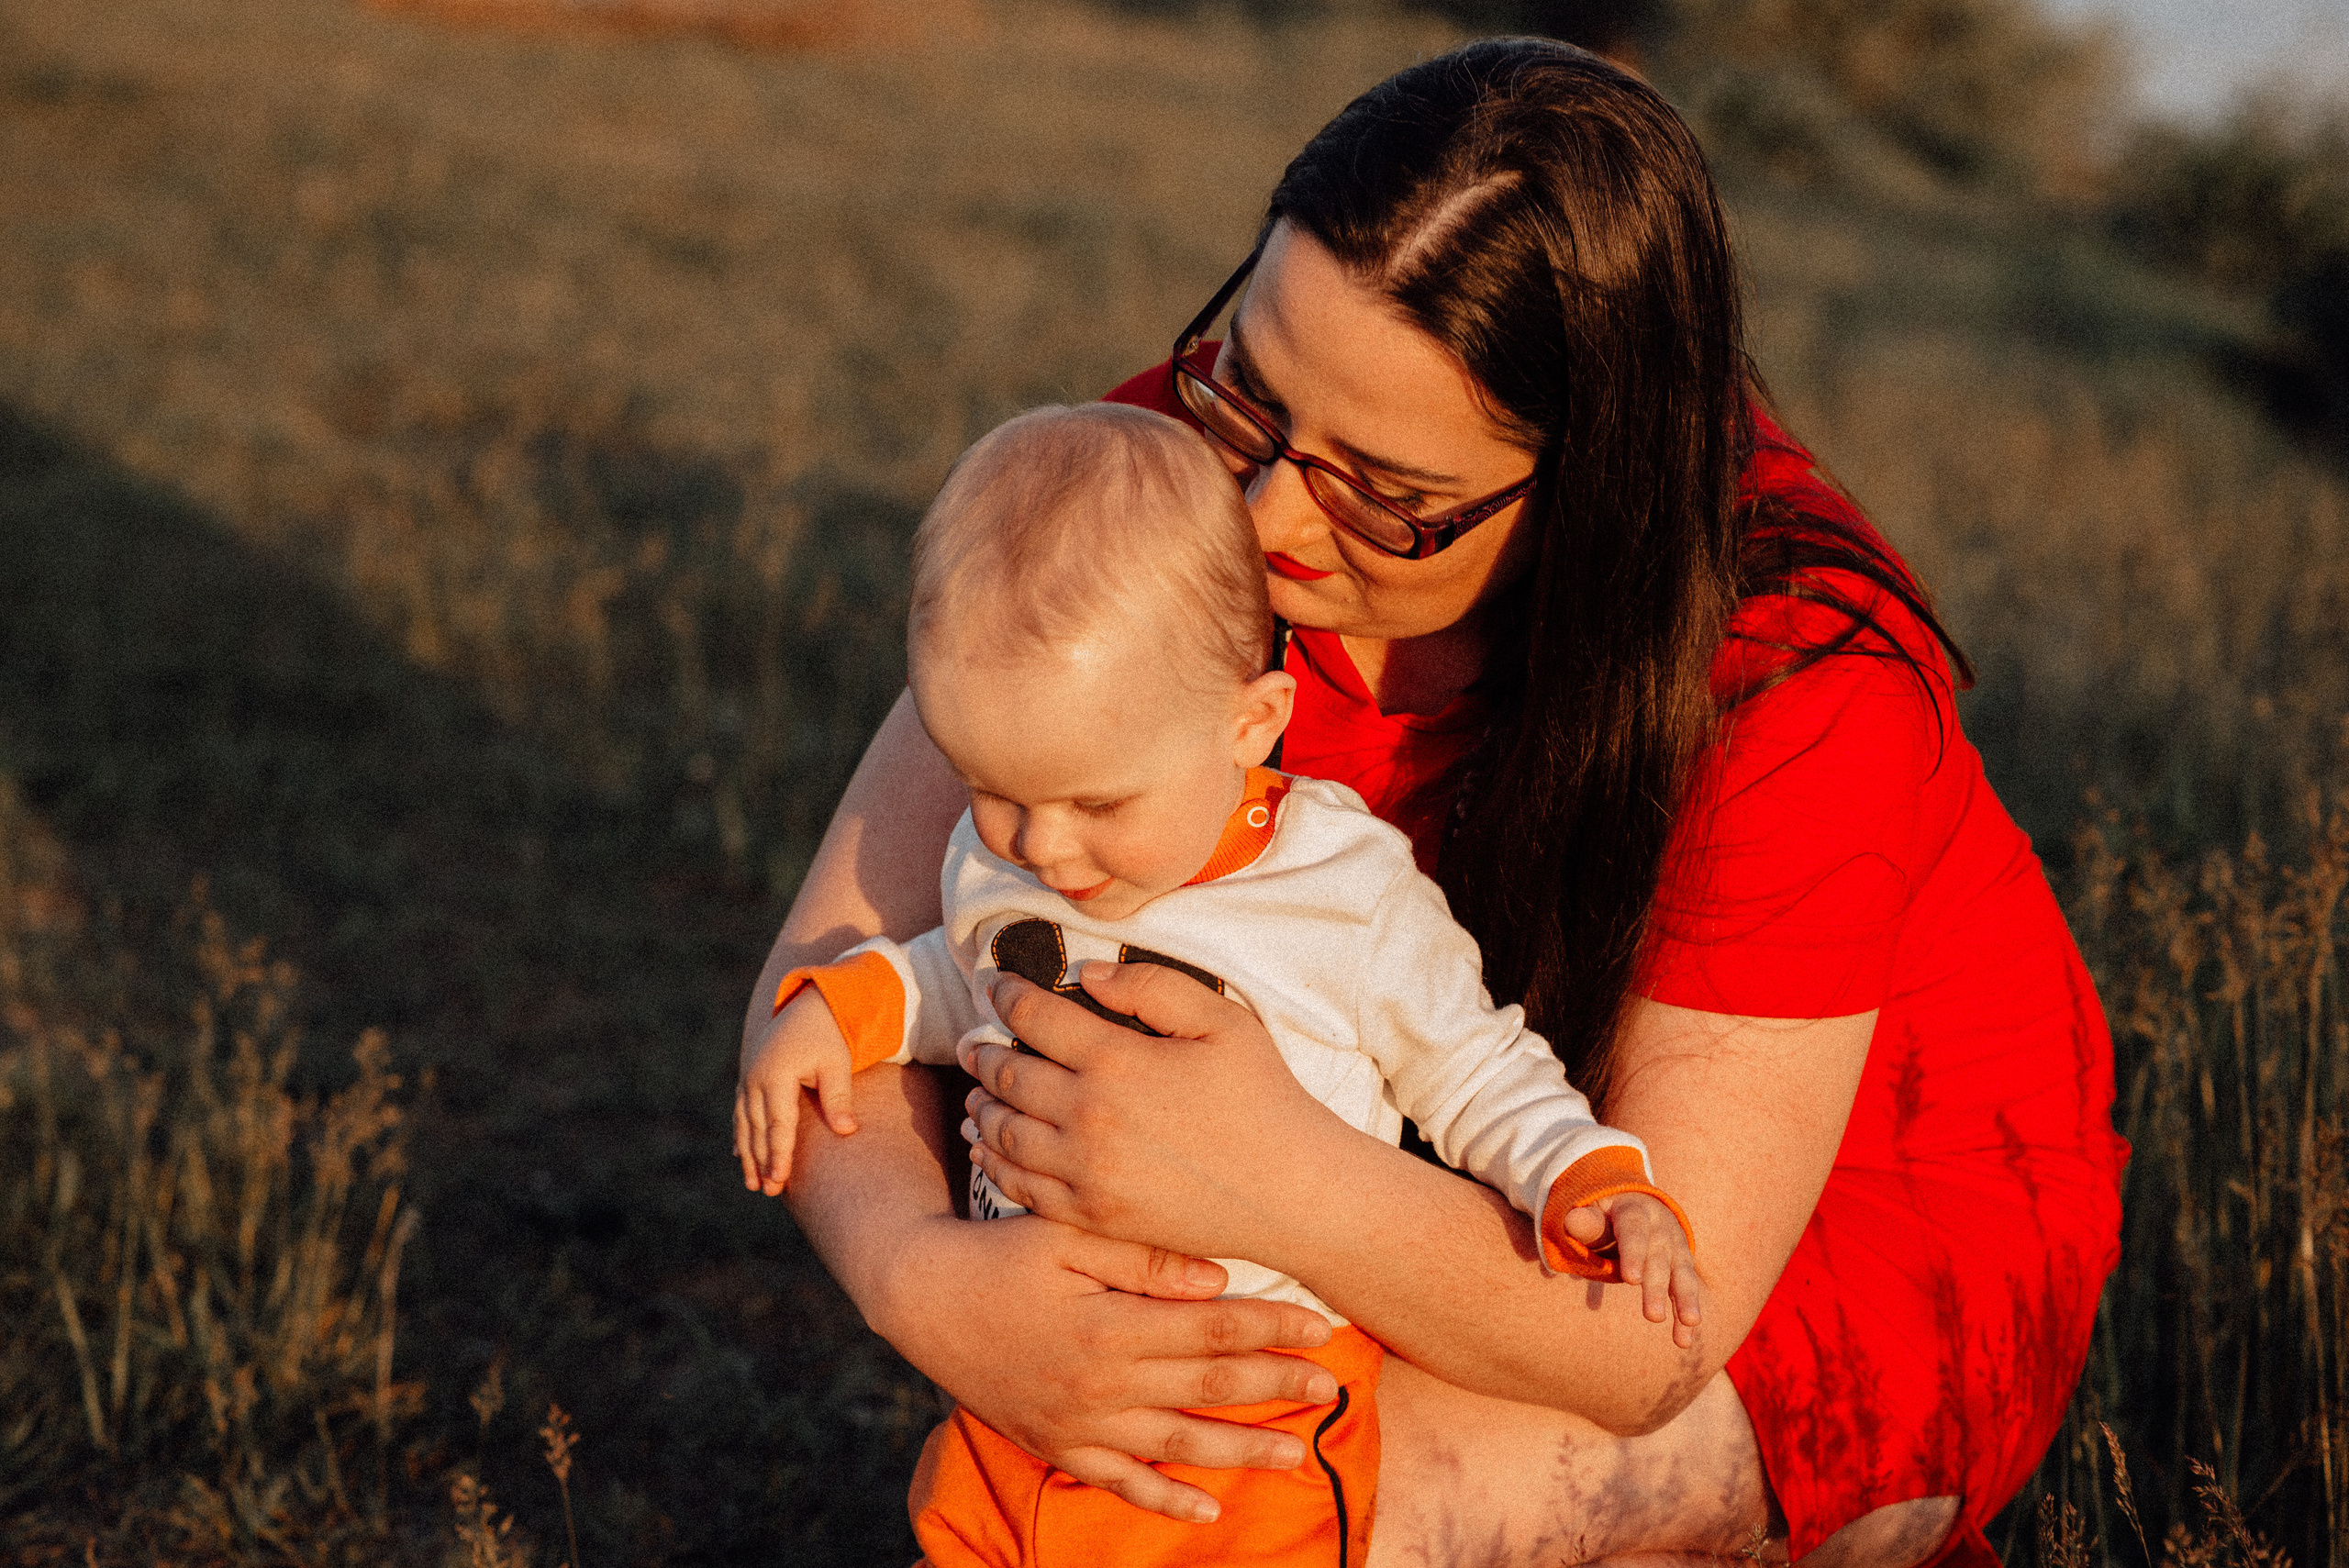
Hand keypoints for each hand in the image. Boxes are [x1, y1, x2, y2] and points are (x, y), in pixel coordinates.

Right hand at [734, 989, 856, 1194]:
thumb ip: (838, 1096)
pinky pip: (740, 1113)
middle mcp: (756, 1078)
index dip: (778, 1153)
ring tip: (753, 1184)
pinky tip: (740, 1156)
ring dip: (748, 1154)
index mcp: (777, 1074)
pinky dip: (741, 1136)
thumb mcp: (837, 1063)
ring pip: (744, 1124)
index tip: (780, 1179)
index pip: (778, 1123)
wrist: (808, 1006)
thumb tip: (847, 1131)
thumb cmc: (828, 1036)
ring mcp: (748, 1079)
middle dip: (761, 1161)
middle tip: (768, 1191)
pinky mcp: (749, 1079)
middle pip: (757, 1129)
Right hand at [876, 1211, 1340, 1522]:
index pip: (1211, 1328)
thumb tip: (1217, 1280)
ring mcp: (1079, 1424)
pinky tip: (1208, 1510)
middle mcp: (1101, 1383)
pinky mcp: (1057, 1446)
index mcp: (1110, 1324)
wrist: (923, 1300)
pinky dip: (1165, 1502)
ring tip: (1296, 1454)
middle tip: (1331, 1389)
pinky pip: (1120, 1483)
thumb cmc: (1001, 1254)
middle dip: (1275, 1387)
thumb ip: (1142, 1258)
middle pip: (1207, 1387)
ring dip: (1240, 1451)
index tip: (1322, 1326)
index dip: (1271, 1326)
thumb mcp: (1066, 1236)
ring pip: (1177, 1445)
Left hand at [958, 961, 1341, 1264]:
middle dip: (982, 1052)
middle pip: (1007, 1075)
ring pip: (1003, 1132)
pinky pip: (1022, 1186)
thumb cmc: (1264, 1099)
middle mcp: (1088, 1116)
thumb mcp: (1222, 1022)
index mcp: (1117, 1061)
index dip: (1006, 994)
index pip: (1035, 1017)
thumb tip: (1087, 976)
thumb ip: (1152, 987)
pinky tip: (990, 1150)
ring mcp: (1086, 1171)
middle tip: (971, 1042)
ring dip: (981, 1106)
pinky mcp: (1092, 1213)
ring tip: (976, 1092)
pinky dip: (995, 1163)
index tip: (994, 985)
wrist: (1291, 1194)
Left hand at [1562, 1192, 1703, 1349]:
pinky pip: (1685, 1290)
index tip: (1632, 1280)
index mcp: (1635, 1211)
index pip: (1634, 1232)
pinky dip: (1685, 1313)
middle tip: (1653, 1317)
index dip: (1634, 1254)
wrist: (1639, 1203)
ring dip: (1685, 1300)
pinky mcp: (1682, 1265)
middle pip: (1659, 1258)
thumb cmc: (1607, 1215)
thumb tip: (1572, 1219)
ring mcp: (1675, 1247)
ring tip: (1690, 1323)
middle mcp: (1661, 1228)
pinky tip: (1684, 1339)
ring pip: (1682, 1273)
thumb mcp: (1595, 1212)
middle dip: (1657, 1288)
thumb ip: (1587, 1223)